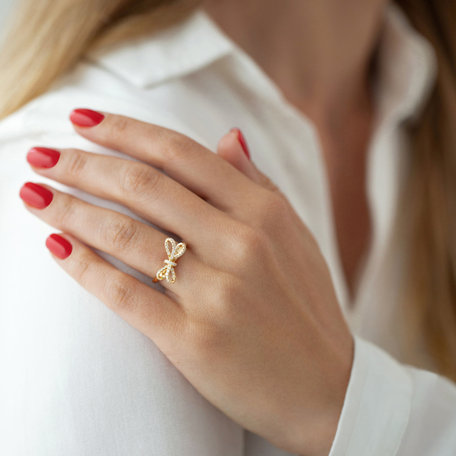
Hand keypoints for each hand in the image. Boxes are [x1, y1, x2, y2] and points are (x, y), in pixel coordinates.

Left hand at [20, 108, 353, 455]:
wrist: (327, 387)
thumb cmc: (307, 308)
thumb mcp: (295, 236)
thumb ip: (258, 184)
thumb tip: (228, 135)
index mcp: (264, 213)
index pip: (180, 154)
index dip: (125, 130)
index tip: (82, 118)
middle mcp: (240, 244)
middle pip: (145, 187)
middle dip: (84, 164)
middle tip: (42, 154)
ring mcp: (216, 293)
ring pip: (126, 236)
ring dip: (70, 209)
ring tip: (33, 194)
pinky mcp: (193, 340)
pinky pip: (124, 294)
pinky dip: (83, 266)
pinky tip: (56, 245)